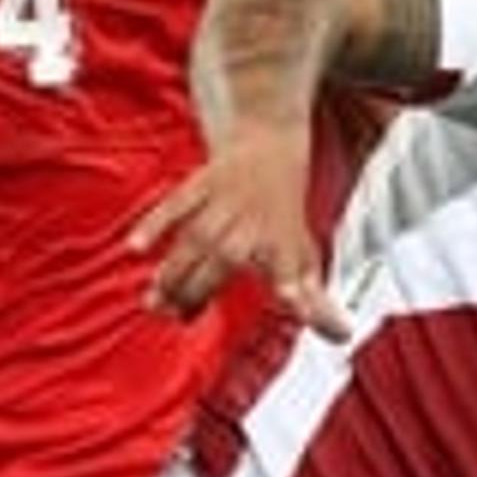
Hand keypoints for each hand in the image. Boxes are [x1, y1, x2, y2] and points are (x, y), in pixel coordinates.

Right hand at [129, 146, 345, 331]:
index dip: (292, 287)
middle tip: (176, 317)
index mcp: (284, 240)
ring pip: (196, 238)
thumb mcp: (304, 251)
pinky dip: (155, 222)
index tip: (292, 302)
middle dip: (200, 288)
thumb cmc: (284, 209)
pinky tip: (136, 247)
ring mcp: (226, 201)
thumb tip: (340, 336)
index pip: (289, 269)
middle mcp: (255, 221)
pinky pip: (176, 203)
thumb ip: (315, 298)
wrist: (270, 141)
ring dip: (174, 270)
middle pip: (226, 259)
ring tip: (154, 301)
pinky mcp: (202, 183)